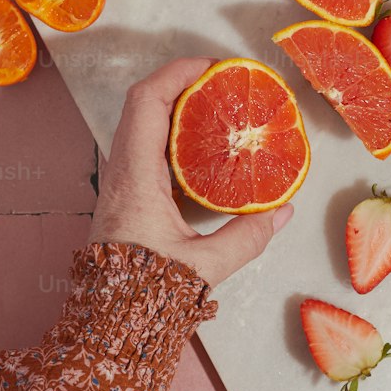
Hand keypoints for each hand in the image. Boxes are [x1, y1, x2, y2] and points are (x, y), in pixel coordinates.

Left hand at [88, 57, 292, 287]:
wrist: (108, 324)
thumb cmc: (147, 293)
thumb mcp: (205, 265)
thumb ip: (247, 237)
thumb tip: (282, 212)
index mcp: (135, 178)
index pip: (148, 103)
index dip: (177, 73)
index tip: (212, 65)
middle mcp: (120, 172)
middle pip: (144, 105)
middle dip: (182, 83)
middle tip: (222, 83)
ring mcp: (119, 183)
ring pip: (142, 125)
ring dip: (175, 108)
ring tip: (216, 108)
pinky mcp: (123, 196)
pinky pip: (145, 148)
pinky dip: (172, 135)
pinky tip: (202, 148)